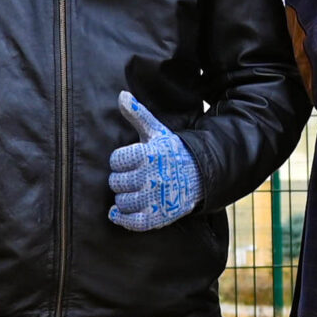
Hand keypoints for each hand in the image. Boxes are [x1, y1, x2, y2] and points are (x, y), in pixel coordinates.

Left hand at [107, 92, 200, 230]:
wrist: (200, 176)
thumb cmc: (173, 153)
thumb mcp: (157, 132)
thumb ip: (137, 115)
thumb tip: (122, 95)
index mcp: (148, 155)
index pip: (116, 160)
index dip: (121, 161)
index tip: (131, 161)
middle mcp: (150, 177)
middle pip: (116, 182)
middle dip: (122, 180)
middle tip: (135, 177)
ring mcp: (155, 199)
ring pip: (122, 202)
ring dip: (124, 198)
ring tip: (135, 191)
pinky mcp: (158, 217)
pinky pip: (132, 221)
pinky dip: (122, 218)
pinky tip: (119, 213)